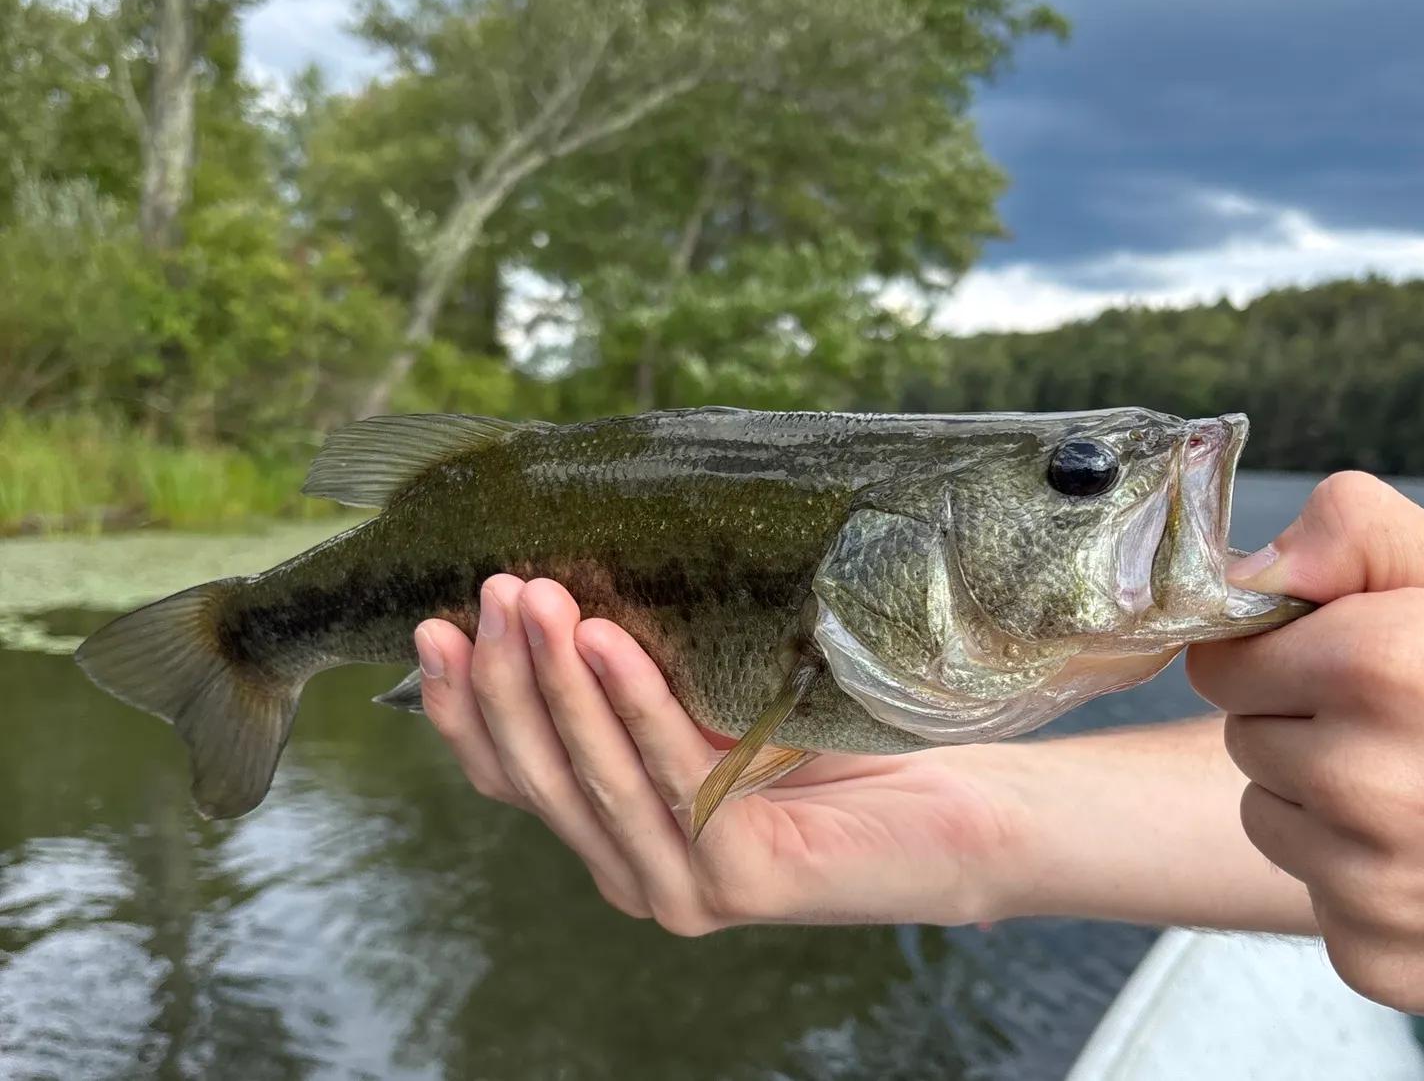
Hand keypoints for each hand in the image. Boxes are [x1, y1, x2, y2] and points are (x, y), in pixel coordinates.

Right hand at [413, 573, 1018, 933]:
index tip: (435, 628)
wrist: (954, 808)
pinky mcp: (739, 881)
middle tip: (495, 588)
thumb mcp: (713, 701)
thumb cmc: (832, 743)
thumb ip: (647, 675)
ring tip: (537, 598)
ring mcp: (679, 885)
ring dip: (555, 681)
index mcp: (615, 832)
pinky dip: (633, 704)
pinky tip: (607, 639)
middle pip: (537, 774)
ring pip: (591, 775)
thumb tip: (573, 571)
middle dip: (505, 676)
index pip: (510, 776)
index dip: (464, 707)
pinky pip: (671, 776)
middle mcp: (632, 869)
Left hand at [1188, 472, 1423, 1027]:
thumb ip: (1355, 539)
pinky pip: (1318, 896)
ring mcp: (1369, 882)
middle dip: (1300, 728)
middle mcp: (1360, 781)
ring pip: (1269, 820)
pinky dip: (1366, 883)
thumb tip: (1246, 569)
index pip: (1220, 663)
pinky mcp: (1379, 960)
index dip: (1272, 659)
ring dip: (1323, 807)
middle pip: (1244, 741)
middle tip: (1403, 732)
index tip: (1329, 665)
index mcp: (1375, 667)